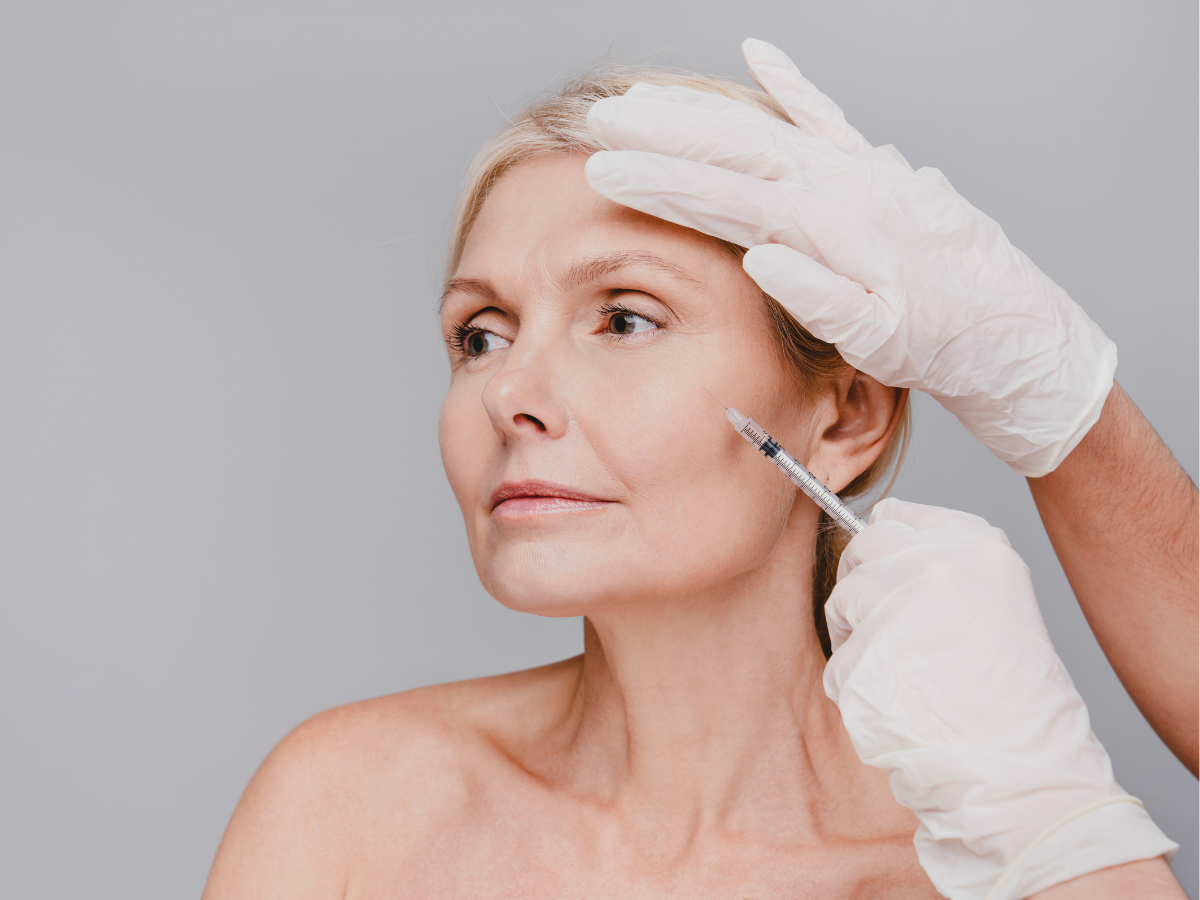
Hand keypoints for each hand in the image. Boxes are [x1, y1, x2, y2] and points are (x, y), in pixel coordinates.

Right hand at [584, 39, 1116, 476]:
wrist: (1009, 327)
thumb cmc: (943, 340)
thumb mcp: (883, 340)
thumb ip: (822, 298)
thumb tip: (761, 258)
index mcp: (833, 231)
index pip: (730, 198)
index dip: (663, 184)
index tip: (608, 173)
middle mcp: (842, 187)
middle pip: (737, 147)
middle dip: (663, 133)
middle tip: (602, 121)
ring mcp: (858, 170)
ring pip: (765, 126)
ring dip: (702, 111)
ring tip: (644, 99)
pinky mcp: (873, 169)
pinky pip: (826, 116)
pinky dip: (791, 83)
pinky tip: (758, 56)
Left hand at [823, 499, 1175, 898]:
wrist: (1026, 770)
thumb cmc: (1015, 699)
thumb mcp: (999, 603)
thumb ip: (945, 564)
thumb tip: (882, 534)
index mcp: (977, 545)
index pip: (897, 514)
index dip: (886, 549)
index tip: (893, 576)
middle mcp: (935, 563)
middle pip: (860, 549)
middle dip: (865, 587)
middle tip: (898, 635)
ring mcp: (896, 606)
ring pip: (843, 602)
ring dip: (860, 639)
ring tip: (908, 675)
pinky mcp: (864, 653)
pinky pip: (841, 662)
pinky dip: (858, 688)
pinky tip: (903, 705)